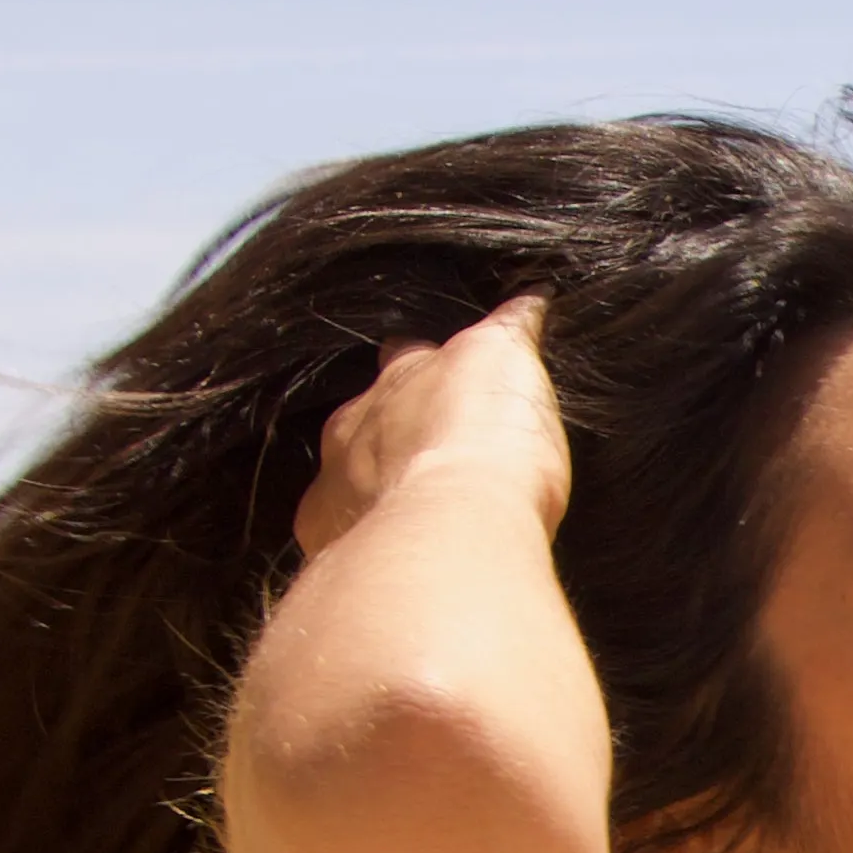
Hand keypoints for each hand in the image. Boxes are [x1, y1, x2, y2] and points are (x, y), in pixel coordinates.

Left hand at [294, 294, 571, 558]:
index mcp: (400, 376)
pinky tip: (387, 554)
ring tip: (410, 515)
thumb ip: (513, 329)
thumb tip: (529, 298)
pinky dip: (354, 539)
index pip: (404, 352)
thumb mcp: (512, 363)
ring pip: (342, 475)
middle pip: (364, 415)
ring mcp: (333, 479)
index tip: (439, 373)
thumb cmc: (487, 444)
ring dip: (369, 489)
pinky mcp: (323, 534)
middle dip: (388, 431)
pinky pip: (330, 531)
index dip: (422, 362)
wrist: (452, 531)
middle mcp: (354, 422)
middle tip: (426, 456)